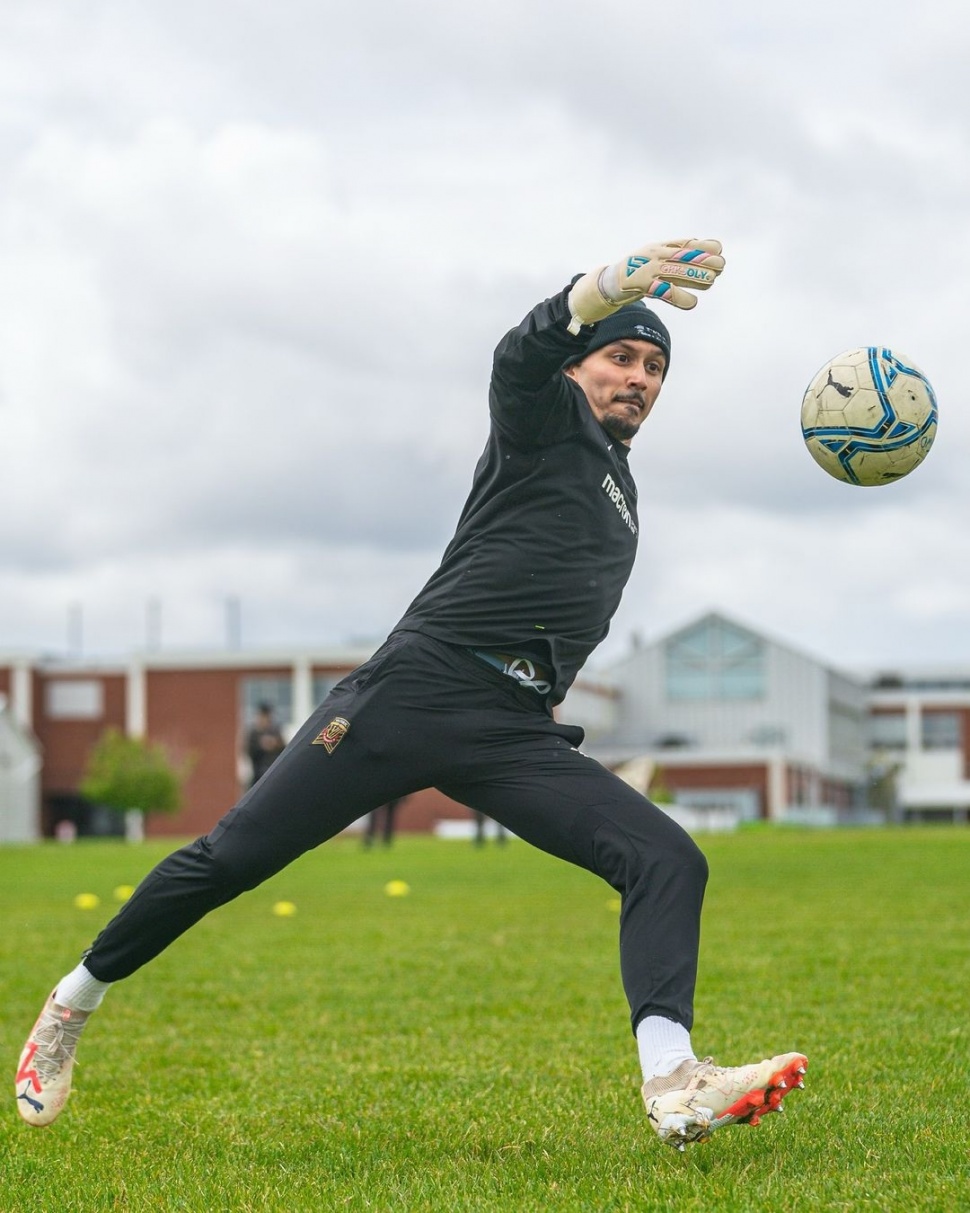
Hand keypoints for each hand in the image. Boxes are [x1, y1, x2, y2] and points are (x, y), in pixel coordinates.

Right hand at [567, 238, 724, 332]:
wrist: (608, 282)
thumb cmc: (636, 271)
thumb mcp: (654, 259)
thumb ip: (674, 256)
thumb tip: (698, 250)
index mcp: (659, 247)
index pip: (683, 244)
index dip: (701, 246)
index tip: (718, 248)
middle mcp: (654, 255)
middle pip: (682, 257)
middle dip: (702, 261)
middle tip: (721, 266)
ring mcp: (647, 269)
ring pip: (675, 272)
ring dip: (694, 276)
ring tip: (712, 281)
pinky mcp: (641, 285)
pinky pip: (662, 291)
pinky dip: (678, 297)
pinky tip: (692, 303)